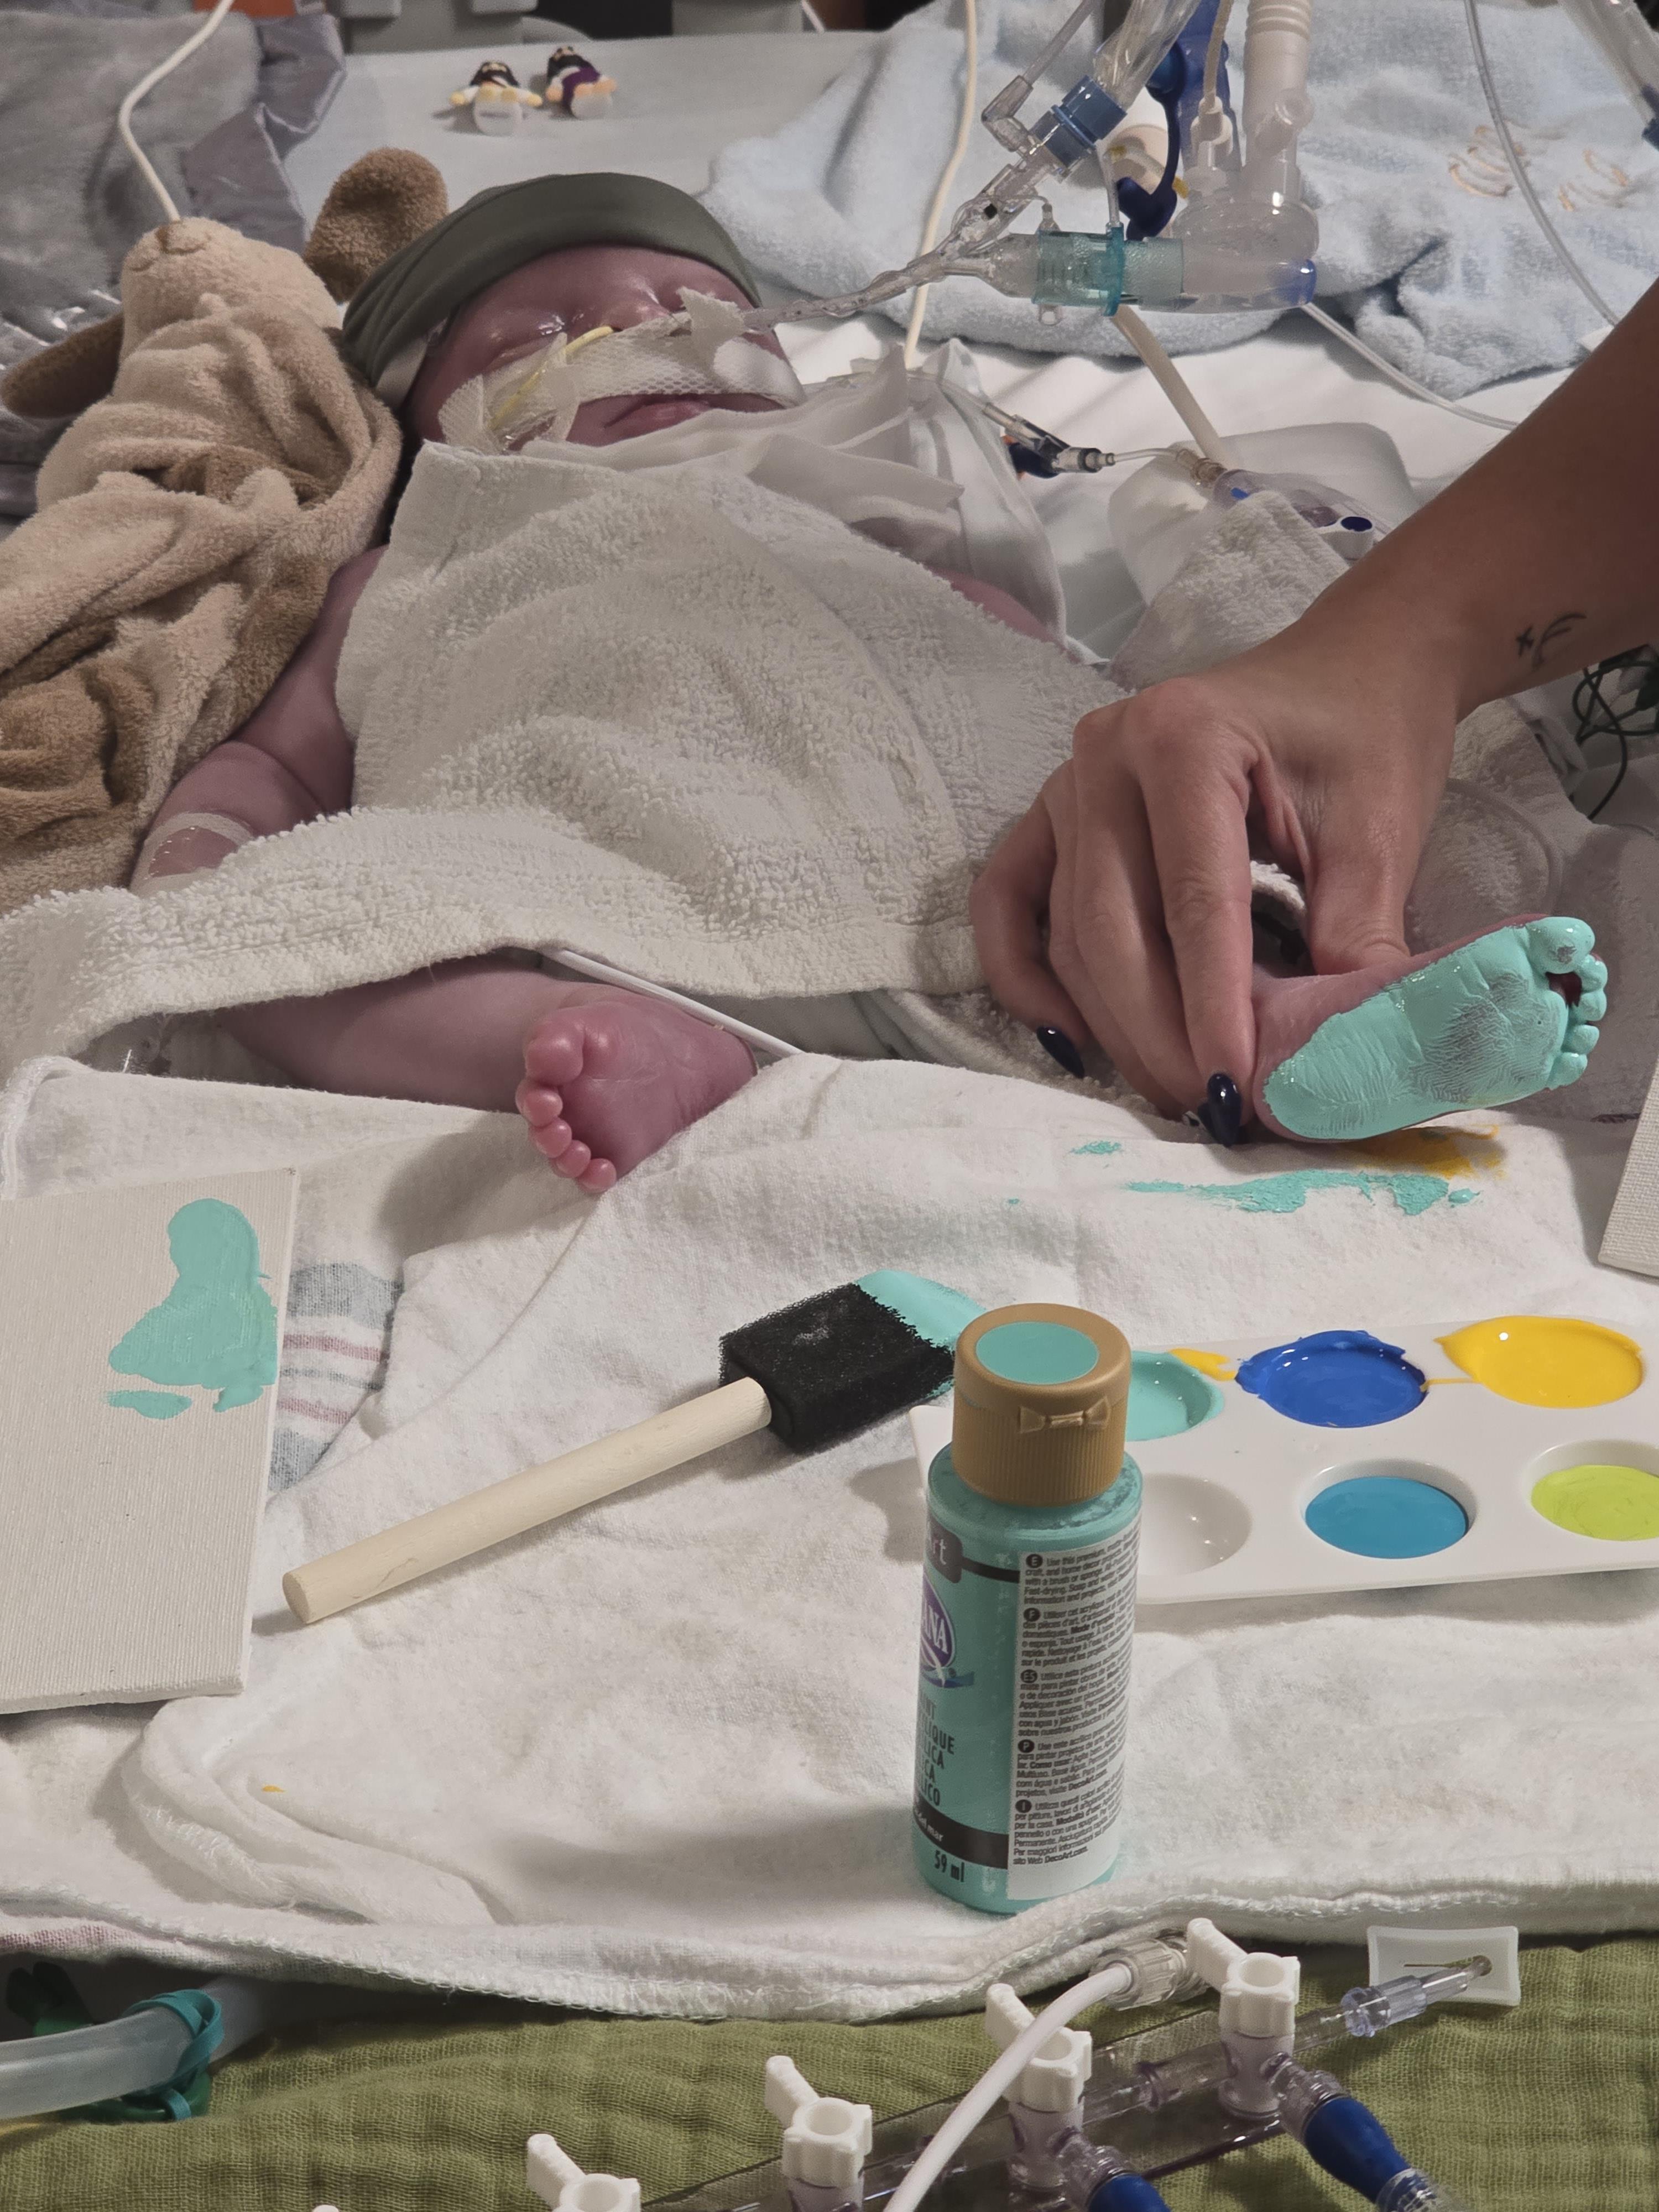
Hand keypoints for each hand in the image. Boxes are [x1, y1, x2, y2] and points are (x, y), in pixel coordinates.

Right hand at [970, 613, 1458, 1115]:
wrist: (1351, 666)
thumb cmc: (1367, 736)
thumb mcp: (1380, 832)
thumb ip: (1354, 939)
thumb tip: (1339, 1057)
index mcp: (1186, 737)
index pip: (1192, 902)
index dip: (1212, 1007)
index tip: (1237, 1087)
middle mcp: (1106, 753)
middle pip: (1111, 927)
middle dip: (1158, 1033)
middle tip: (1210, 1107)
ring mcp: (1066, 783)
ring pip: (1066, 933)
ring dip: (1111, 1024)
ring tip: (1173, 1088)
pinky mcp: (1049, 817)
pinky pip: (1009, 908)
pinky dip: (1029, 979)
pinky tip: (1074, 1041)